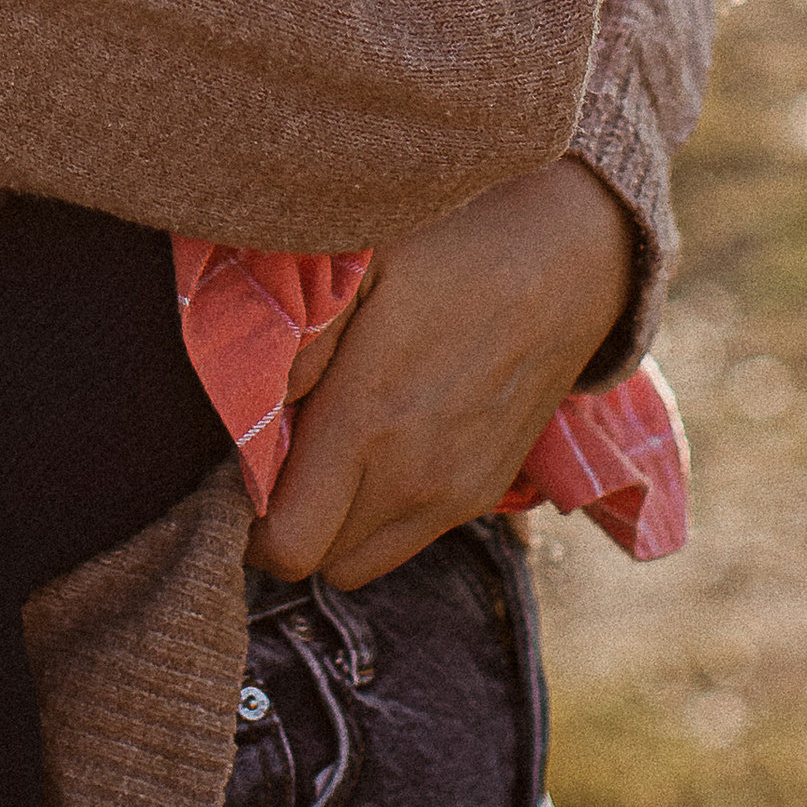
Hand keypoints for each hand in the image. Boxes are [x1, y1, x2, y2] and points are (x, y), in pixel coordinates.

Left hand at [248, 161, 633, 589]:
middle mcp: (415, 477)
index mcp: (369, 422)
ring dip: (335, 524)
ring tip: (326, 448)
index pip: (289, 547)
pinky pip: (410, 537)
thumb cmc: (451, 244)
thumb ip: (296, 342)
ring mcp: (457, 493)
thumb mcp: (359, 264)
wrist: (567, 257)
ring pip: (365, 562)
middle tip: (279, 450)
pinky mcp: (487, 490)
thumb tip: (248, 411)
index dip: (249, 522)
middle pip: (319, 560)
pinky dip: (381, 514)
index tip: (239, 469)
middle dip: (287, 520)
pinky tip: (381, 443)